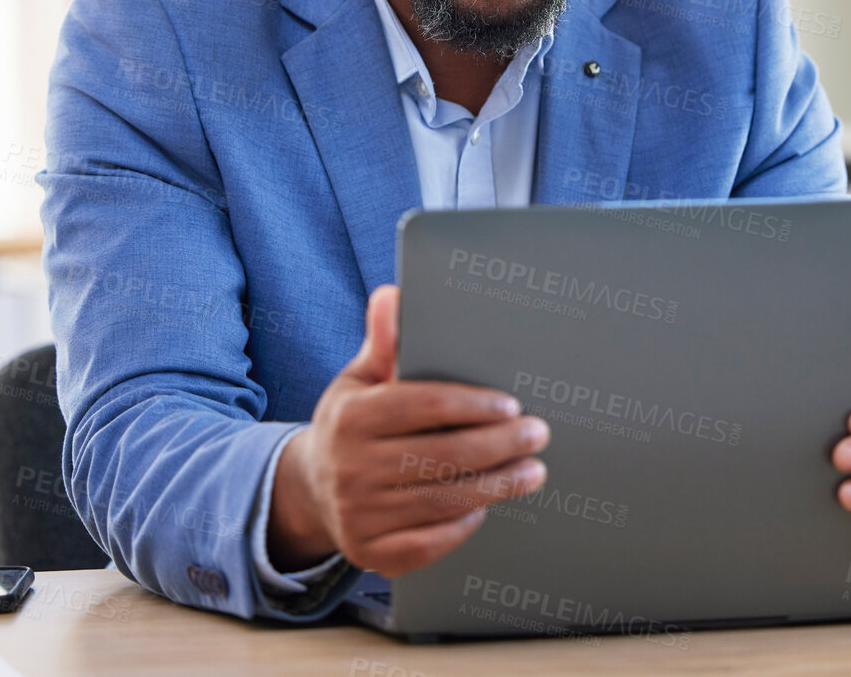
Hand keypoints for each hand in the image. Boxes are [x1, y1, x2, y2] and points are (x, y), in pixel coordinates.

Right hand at [268, 284, 551, 574]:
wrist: (311, 489)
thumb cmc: (352, 422)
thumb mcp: (360, 379)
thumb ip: (384, 341)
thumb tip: (393, 295)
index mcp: (350, 418)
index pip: (422, 406)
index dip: (472, 405)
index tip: (512, 405)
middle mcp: (349, 469)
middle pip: (441, 456)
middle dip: (499, 445)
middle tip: (538, 435)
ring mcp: (358, 516)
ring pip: (442, 500)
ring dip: (497, 486)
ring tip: (533, 471)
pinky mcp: (369, 555)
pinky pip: (428, 543)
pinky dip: (462, 525)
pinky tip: (488, 506)